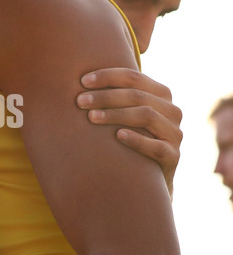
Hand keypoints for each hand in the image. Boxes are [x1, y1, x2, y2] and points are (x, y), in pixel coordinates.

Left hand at [76, 68, 181, 194]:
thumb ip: (114, 95)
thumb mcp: (125, 113)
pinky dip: (137, 140)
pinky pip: (157, 147)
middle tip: (80, 101)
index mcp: (161, 94)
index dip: (108, 76)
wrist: (146, 178)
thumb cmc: (128, 137)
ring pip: (146, 116)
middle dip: (106, 96)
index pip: (134, 77)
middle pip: (138, 96)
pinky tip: (117, 136)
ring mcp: (175, 134)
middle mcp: (172, 111)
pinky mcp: (173, 157)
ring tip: (91, 117)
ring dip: (116, 115)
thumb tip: (79, 79)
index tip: (82, 81)